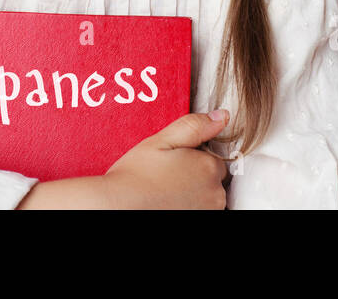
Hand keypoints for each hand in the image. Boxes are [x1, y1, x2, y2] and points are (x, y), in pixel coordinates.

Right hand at [101, 110, 230, 208]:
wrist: (116, 207)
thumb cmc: (134, 177)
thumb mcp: (161, 140)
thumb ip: (194, 126)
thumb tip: (220, 116)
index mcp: (208, 167)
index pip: (214, 159)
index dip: (193, 158)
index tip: (174, 161)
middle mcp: (214, 194)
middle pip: (212, 180)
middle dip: (195, 176)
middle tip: (167, 175)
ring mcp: (206, 212)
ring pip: (206, 198)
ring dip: (192, 193)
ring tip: (165, 190)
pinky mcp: (198, 221)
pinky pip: (198, 210)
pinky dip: (187, 206)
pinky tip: (168, 202)